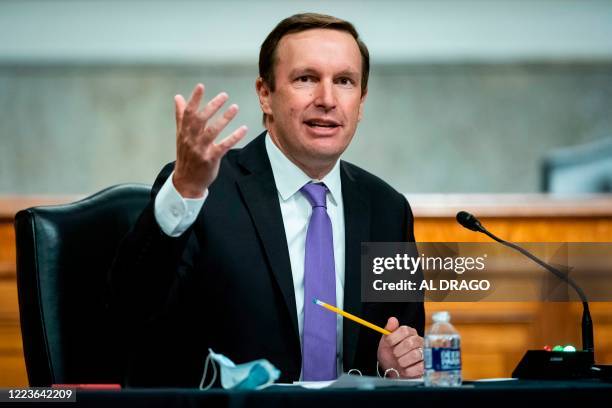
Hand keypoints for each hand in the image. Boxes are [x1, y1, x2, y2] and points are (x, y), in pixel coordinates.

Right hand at [172, 83, 247, 197]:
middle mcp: (191, 139)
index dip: (194, 99)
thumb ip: (181, 116)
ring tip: (235, 107)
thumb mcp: (181, 136)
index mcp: (184, 132)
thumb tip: (178, 97)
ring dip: (224, 118)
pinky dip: (234, 137)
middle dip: (212, 106)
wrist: (187, 181)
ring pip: (212, 131)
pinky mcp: (211, 159)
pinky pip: (224, 146)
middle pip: (200, 120)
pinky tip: (243, 129)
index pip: (188, 113)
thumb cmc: (186, 156)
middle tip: (224, 95)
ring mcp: (201, 149)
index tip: (201, 86)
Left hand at [377, 317, 423, 377]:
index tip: (388, 343)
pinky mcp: (425, 367)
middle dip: (398, 351)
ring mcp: (423, 353)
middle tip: (394, 354)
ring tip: (399, 362)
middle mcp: (419, 341)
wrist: (392, 371)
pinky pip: (419, 368)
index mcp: (409, 333)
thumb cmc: (390, 354)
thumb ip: (389, 330)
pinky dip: (408, 370)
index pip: (404, 330)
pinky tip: (404, 369)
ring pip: (415, 355)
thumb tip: (392, 319)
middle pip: (410, 343)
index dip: (394, 337)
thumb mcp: (385, 343)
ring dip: (402, 361)